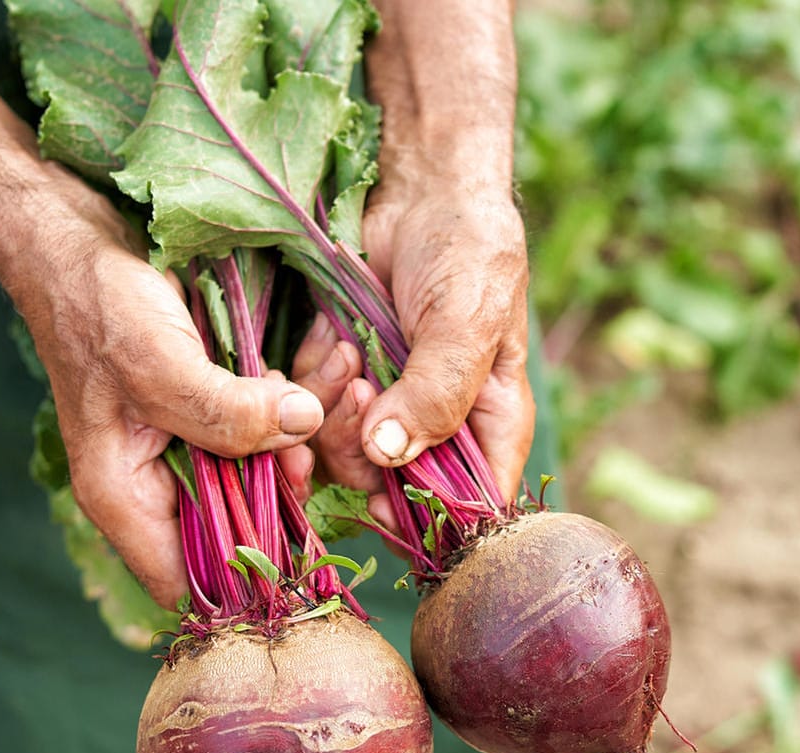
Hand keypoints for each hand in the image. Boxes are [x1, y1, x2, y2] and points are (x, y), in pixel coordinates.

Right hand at [5, 190, 322, 608]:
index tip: (303, 523)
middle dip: (295, 483)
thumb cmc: (97, 305)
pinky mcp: (214, 408)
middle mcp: (160, 486)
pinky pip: (269, 425)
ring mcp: (189, 446)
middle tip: (326, 430)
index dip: (248, 574)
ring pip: (267, 470)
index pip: (191, 583)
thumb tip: (304, 427)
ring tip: (339, 376)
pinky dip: (299, 398)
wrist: (78, 236)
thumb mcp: (158, 364)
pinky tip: (328, 357)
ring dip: (309, 431)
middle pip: (244, 526)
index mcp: (128, 500)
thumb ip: (225, 412)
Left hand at [291, 188, 533, 527]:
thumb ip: (436, 393)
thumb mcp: (466, 322)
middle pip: (390, 486)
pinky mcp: (340, 374)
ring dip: (332, 410)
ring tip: (347, 353)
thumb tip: (390, 456)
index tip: (387, 500)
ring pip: (342, 454)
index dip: (430, 517)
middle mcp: (435, 423)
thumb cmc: (467, 250)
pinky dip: (311, 378)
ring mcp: (384, 401)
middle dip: (364, 449)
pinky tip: (330, 337)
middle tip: (361, 392)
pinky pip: (309, 409)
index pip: (471, 504)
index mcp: (489, 423)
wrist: (420, 188)